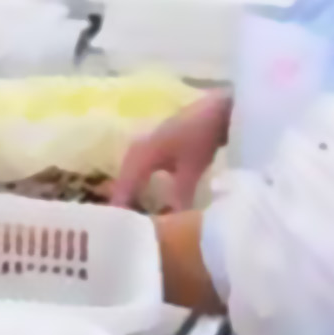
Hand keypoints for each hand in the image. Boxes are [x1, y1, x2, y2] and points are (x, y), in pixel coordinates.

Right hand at [112, 92, 231, 211]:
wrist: (218, 108)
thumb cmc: (201, 136)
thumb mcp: (192, 168)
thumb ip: (179, 194)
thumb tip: (170, 221)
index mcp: (141, 153)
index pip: (124, 184)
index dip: (120, 205)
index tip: (115, 226)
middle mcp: (138, 146)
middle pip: (125, 176)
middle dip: (122, 197)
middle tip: (120, 221)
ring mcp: (147, 142)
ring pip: (133, 170)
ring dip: (131, 188)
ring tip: (131, 209)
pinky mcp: (159, 143)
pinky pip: (142, 166)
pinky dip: (141, 180)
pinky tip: (148, 190)